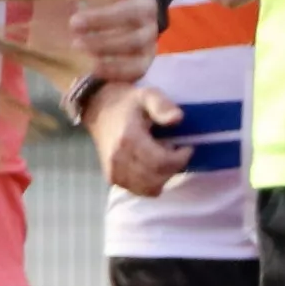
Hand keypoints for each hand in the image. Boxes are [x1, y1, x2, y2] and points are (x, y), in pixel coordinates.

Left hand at [67, 0, 155, 80]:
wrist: (94, 37)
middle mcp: (144, 8)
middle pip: (133, 13)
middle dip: (104, 17)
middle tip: (73, 21)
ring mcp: (146, 37)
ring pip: (134, 41)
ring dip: (105, 43)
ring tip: (76, 43)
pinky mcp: (142, 62)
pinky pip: (134, 67)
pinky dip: (113, 67)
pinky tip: (90, 66)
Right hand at [86, 78, 193, 197]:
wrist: (98, 110)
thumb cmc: (127, 102)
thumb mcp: (148, 95)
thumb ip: (162, 106)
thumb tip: (177, 119)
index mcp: (128, 140)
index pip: (160, 162)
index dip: (180, 159)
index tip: (186, 147)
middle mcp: (118, 160)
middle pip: (157, 178)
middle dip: (173, 167)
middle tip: (175, 152)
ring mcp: (114, 172)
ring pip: (150, 188)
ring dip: (163, 177)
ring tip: (164, 159)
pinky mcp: (112, 178)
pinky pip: (140, 190)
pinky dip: (152, 183)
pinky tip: (153, 168)